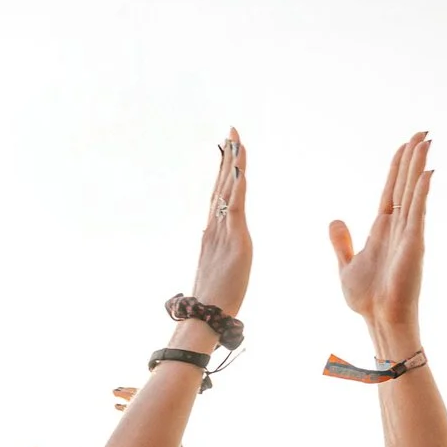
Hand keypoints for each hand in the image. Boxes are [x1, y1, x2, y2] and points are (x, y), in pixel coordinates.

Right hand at [187, 130, 252, 316]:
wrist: (207, 314)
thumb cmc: (214, 299)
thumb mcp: (217, 269)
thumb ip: (218, 254)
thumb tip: (220, 251)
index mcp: (211, 233)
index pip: (218, 194)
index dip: (222, 171)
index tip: (226, 149)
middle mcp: (214, 227)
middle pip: (221, 185)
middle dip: (227, 157)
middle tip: (231, 132)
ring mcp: (222, 232)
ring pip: (228, 190)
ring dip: (233, 164)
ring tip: (237, 140)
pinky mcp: (235, 240)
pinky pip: (236, 207)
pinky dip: (238, 186)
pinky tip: (240, 169)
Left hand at [329, 131, 432, 340]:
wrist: (379, 319)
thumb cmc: (366, 298)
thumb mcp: (347, 264)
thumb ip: (342, 242)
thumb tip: (335, 220)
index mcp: (382, 229)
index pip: (391, 190)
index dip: (397, 167)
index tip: (405, 146)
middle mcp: (399, 227)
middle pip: (405, 184)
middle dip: (412, 158)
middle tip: (422, 133)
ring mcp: (408, 234)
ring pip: (413, 192)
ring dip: (418, 167)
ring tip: (425, 142)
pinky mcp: (414, 244)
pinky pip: (418, 213)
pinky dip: (422, 193)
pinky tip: (426, 173)